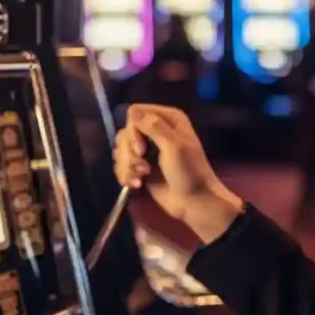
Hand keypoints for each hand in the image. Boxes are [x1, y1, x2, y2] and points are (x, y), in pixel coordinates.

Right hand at [113, 104, 242, 242]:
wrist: (193, 202)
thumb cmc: (189, 172)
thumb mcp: (175, 147)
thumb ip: (155, 127)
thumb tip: (133, 112)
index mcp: (168, 119)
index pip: (134, 113)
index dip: (133, 131)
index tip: (141, 150)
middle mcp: (155, 129)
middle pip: (124, 132)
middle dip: (129, 153)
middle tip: (144, 168)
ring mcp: (147, 149)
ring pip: (120, 149)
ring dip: (127, 166)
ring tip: (141, 178)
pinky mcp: (140, 166)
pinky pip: (121, 164)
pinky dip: (125, 175)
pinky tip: (137, 184)